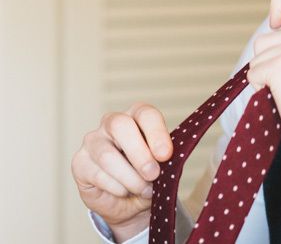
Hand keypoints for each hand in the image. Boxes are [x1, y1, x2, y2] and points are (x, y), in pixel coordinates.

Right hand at [71, 103, 172, 240]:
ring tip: (144, 189)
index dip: (156, 133)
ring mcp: (93, 141)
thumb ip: (164, 157)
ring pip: (108, 155)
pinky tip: (125, 192)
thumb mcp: (162, 164)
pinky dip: (117, 188)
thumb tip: (166, 156)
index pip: (145, 113)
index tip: (165, 155)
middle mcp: (112, 122)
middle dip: (140, 154)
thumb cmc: (147, 175)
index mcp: (137, 115)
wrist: (129, 202)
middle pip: (121, 126)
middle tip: (153, 174)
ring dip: (130, 177)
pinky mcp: (79, 163)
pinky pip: (97, 174)